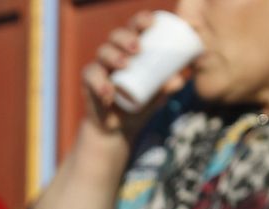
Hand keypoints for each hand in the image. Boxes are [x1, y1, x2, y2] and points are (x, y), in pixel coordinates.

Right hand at [81, 11, 186, 139]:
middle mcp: (115, 53)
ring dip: (114, 55)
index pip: (135, 26)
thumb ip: (167, 87)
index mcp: (132, 48)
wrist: (119, 129)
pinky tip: (108, 91)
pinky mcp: (89, 82)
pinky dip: (98, 81)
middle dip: (126, 38)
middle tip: (138, 49)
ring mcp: (101, 66)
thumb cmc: (140, 104)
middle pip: (116, 35)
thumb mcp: (157, 95)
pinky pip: (90, 75)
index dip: (141, 20)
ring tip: (124, 65)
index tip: (151, 24)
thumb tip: (179, 80)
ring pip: (103, 51)